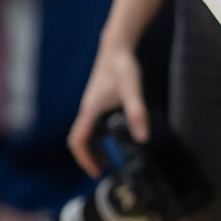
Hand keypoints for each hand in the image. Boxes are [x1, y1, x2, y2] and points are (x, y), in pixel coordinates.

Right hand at [69, 39, 150, 174]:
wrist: (117, 48)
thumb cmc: (122, 67)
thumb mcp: (133, 91)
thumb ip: (137, 113)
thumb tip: (142, 138)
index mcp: (90, 111)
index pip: (78, 141)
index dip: (84, 159)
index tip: (96, 173)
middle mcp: (87, 110)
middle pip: (81, 140)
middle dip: (89, 158)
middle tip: (103, 172)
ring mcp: (92, 107)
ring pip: (87, 133)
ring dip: (95, 149)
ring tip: (109, 162)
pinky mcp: (99, 103)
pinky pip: (95, 126)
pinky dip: (101, 137)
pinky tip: (116, 140)